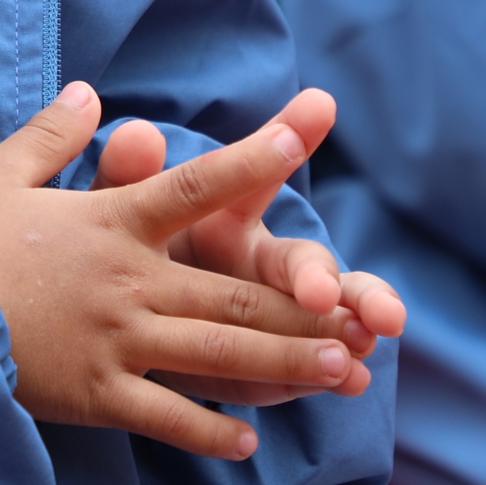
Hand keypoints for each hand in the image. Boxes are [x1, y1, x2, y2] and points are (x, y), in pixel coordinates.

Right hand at [0, 82, 372, 459]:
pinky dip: (212, 430)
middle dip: (303, 307)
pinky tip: (249, 440)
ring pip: (219, 352)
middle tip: (360, 319)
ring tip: (340, 373)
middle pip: (233, 290)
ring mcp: (118, 339)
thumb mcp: (0, 173)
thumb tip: (86, 91)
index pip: (194, 185)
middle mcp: (128, 279)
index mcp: (110, 221)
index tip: (301, 135)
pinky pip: (169, 414)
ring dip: (285, 364)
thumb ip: (51, 134)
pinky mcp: (98, 390)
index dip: (253, 159)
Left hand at [92, 92, 405, 408]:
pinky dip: (339, 371)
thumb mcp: (114, 216)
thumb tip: (138, 134)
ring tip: (371, 335)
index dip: (283, 134)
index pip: (255, 171)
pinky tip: (356, 379)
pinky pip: (315, 363)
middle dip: (321, 272)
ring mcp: (283, 311)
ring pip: (331, 308)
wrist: (124, 326)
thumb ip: (125, 179)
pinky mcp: (283, 360)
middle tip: (323, 290)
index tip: (318, 104)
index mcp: (225, 211)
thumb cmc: (122, 254)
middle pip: (304, 258)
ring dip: (352, 317)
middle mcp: (263, 258)